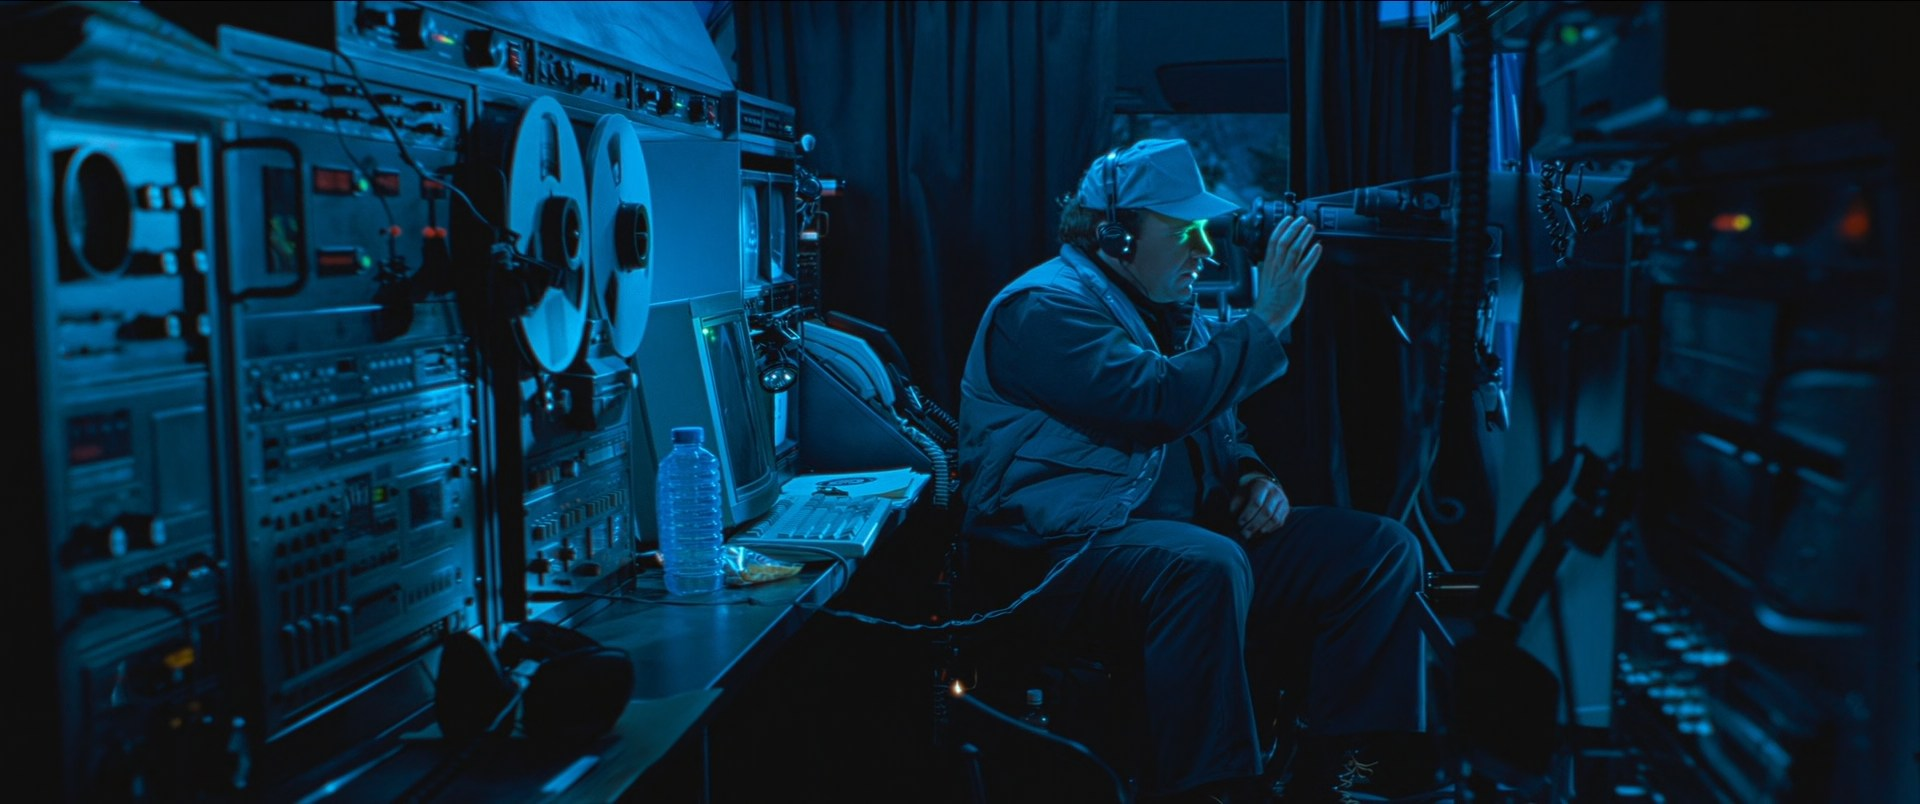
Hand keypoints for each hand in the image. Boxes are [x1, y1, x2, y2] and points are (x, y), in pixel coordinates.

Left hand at [1229, 474, 1289, 539]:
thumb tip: (1234, 519)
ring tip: (1251, 535)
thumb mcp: (1239, 494)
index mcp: (1262, 485)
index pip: (1256, 503)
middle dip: (1253, 525)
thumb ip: (1235, 505)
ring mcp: (1283, 501)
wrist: (1264, 487)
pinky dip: (1269, 530)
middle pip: (1266, 512)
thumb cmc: (1248, 493)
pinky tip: (1259, 533)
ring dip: (1262, 530)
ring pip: (1275, 519)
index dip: (1247, 515)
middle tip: (1244, 534)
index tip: (1239, 524)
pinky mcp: (1286, 509)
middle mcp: (1275, 492)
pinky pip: (1280, 523)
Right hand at [1250, 215, 1322, 332]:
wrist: (1266, 317)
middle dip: (1294, 228)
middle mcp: (1277, 267)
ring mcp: (1286, 274)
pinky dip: (1312, 255)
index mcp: (1268, 265)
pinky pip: (1305, 265)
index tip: (1288, 219)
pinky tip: (1318, 247)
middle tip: (1302, 220)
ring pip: (1294, 250)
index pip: (1273, 241)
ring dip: (1303, 237)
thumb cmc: (1267, 302)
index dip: (1281, 227)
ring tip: (1310, 228)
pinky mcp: (1296, 283)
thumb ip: (1269, 268)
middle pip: (1284, 242)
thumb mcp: (1265, 280)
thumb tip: (1270, 260)